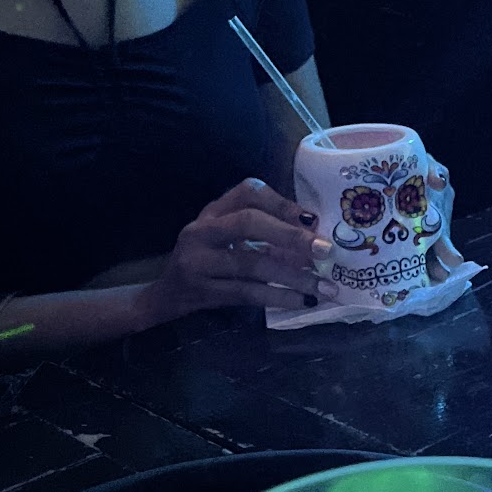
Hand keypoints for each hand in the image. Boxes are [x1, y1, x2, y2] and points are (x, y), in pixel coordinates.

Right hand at [138, 178, 340, 323]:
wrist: (165, 296)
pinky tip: (303, 301)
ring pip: (251, 264)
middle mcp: (201, 230)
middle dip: (291, 236)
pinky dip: (278, 297)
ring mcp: (198, 261)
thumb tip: (316, 238)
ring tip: (325, 286)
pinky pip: (247, 293)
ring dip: (293, 276)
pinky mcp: (201, 291)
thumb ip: (262, 233)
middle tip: (326, 250)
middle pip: (249, 222)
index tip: (313, 219)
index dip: (282, 202)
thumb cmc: (207, 262)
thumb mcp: (226, 238)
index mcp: (213, 211)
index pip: (248, 191)